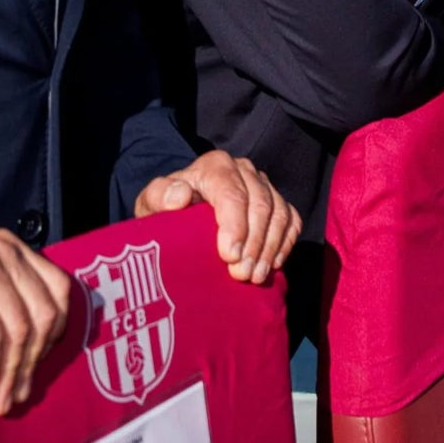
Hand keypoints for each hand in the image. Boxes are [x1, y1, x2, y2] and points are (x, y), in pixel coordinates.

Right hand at [0, 230, 70, 416]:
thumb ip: (5, 303)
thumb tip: (34, 358)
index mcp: (10, 249)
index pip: (57, 292)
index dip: (52, 337)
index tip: (34, 370)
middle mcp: (0, 252)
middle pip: (41, 316)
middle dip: (30, 364)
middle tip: (14, 397)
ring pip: (18, 333)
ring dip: (9, 377)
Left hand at [134, 150, 299, 284]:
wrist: (182, 216)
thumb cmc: (166, 211)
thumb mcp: (151, 203)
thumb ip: (159, 195)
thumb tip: (180, 196)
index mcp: (215, 165)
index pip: (232, 193)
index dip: (235, 225)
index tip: (228, 256)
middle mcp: (244, 170)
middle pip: (260, 204)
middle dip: (253, 242)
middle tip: (240, 275)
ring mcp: (264, 186)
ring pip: (279, 213)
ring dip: (269, 248)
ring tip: (254, 277)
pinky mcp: (278, 204)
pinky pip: (292, 221)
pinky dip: (285, 244)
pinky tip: (270, 266)